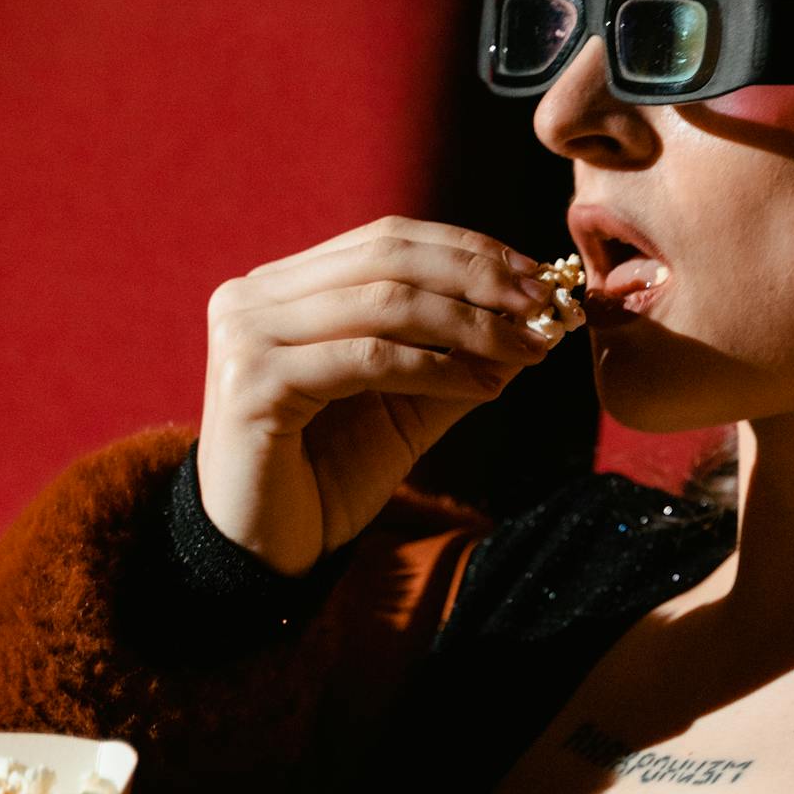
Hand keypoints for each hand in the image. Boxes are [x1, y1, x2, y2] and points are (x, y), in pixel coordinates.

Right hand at [197, 216, 570, 575]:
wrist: (262, 553)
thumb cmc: (328, 478)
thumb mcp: (406, 406)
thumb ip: (455, 358)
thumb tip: (533, 319)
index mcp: (282, 287)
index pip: (388, 240)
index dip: (470, 251)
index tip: (541, 278)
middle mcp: (253, 296)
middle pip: (388, 257)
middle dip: (481, 278)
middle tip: (547, 306)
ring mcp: (246, 334)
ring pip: (384, 303)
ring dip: (473, 323)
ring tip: (530, 348)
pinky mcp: (252, 382)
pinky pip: (368, 359)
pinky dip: (437, 368)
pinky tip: (487, 386)